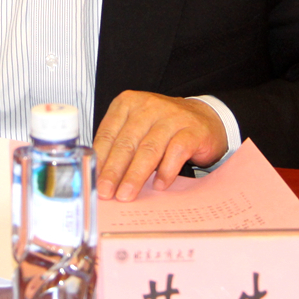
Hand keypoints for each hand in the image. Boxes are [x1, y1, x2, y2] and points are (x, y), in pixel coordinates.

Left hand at [92, 91, 227, 201]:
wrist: (204, 117)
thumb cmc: (162, 127)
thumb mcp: (137, 128)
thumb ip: (119, 145)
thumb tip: (101, 178)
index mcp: (127, 103)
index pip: (108, 133)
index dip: (100, 159)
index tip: (94, 180)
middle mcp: (148, 106)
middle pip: (127, 143)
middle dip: (114, 171)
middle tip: (106, 192)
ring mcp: (172, 117)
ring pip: (149, 149)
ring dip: (136, 175)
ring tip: (127, 194)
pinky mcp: (192, 130)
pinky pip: (176, 152)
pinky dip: (166, 171)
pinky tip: (159, 185)